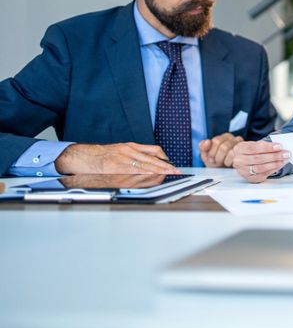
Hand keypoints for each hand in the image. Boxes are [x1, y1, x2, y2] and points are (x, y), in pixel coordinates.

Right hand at [54, 143, 179, 174]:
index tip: (173, 166)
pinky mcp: (115, 168)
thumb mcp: (120, 150)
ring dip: (158, 173)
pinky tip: (152, 180)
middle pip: (151, 160)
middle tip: (177, 172)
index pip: (153, 152)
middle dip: (165, 167)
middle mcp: (127, 151)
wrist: (81, 156)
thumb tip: (152, 162)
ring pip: (145, 167)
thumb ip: (135, 155)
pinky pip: (133, 174)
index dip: (165, 160)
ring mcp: (121, 160)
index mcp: (130, 146)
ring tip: (168, 176)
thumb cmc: (100, 155)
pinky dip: (145, 177)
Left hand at [199, 133, 243, 167]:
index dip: (212, 152)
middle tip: (217, 162)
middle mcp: (234, 139)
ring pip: (230, 152)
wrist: (225, 173)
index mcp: (225, 137)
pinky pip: (235, 157)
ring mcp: (241, 146)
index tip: (211, 159)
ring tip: (223, 163)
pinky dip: (229, 163)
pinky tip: (230, 164)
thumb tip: (207, 141)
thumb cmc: (216, 163)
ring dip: (223, 161)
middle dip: (218, 157)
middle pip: (223, 147)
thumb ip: (203, 147)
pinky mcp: (245, 154)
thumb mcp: (206, 155)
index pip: (216, 141)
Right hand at [232, 140, 290, 182]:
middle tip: (285, 154)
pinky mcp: (250, 178)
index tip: (279, 146)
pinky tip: (279, 166)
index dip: (268, 147)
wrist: (241, 160)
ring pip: (260, 168)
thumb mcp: (254, 144)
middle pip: (258, 159)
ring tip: (284, 160)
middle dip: (274, 156)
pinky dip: (272, 170)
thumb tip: (279, 148)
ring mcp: (244, 171)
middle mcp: (239, 161)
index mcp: (240, 149)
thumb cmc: (250, 151)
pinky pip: (262, 175)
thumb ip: (264, 145)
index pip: (254, 148)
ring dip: (274, 164)